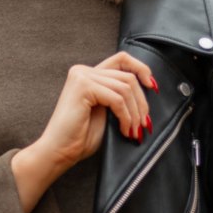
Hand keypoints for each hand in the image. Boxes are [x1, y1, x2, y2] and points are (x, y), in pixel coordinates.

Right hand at [9, 51, 155, 212]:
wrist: (59, 153)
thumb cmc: (80, 137)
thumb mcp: (107, 111)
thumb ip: (119, 96)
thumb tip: (148, 88)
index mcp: (87, 74)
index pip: (122, 59)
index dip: (141, 69)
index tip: (153, 87)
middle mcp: (83, 71)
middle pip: (128, 76)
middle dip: (142, 102)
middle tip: (143, 124)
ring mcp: (82, 77)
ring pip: (126, 87)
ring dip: (135, 113)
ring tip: (134, 130)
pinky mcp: (83, 87)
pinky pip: (117, 98)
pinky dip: (126, 116)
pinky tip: (125, 130)